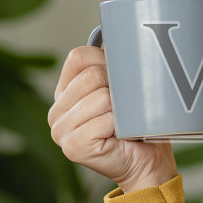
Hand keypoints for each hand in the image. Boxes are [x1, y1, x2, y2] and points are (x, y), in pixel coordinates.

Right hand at [48, 46, 176, 192]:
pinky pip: (106, 119)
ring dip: (122, 110)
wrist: (147, 165)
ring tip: (124, 123)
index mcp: (63, 93)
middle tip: (126, 109)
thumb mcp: (121, 90)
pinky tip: (121, 136)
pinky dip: (122, 125)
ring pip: (102, 97)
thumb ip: (111, 67)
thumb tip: (120, 38)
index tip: (121, 79)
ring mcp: (60, 131)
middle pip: (92, 76)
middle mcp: (55, 112)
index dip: (106, 61)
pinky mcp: (73, 147)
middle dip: (119, 89)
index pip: (79, 56)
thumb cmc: (137, 127)